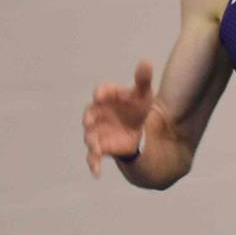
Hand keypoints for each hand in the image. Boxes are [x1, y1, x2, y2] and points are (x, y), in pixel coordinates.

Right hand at [82, 59, 153, 178]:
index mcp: (108, 97)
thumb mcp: (143, 94)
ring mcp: (98, 131)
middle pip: (90, 114)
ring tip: (95, 148)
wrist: (137, 127)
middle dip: (89, 118)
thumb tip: (146, 61)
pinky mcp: (102, 147)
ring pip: (90, 136)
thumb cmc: (137, 106)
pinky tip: (96, 173)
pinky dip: (93, 164)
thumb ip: (142, 79)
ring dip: (91, 142)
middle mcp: (98, 113)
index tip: (101, 95)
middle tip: (90, 120)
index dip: (101, 93)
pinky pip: (93, 156)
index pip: (102, 92)